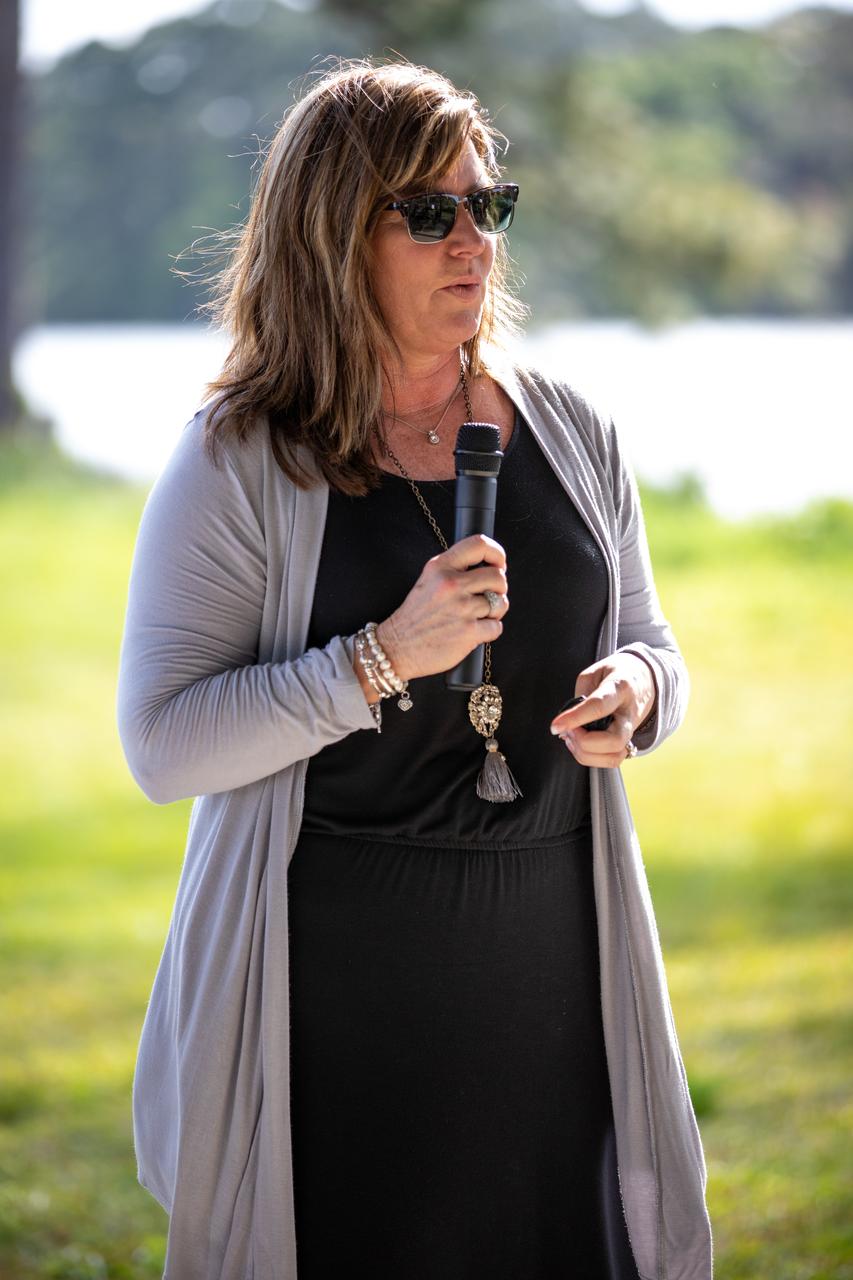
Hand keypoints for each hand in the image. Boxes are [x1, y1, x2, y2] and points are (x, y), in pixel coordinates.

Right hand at [377, 534, 508, 680]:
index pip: (479, 544)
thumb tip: (491, 567)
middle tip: (488, 597)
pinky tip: (474, 632)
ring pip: (500, 603)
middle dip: (499, 588)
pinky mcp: (468, 632)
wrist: (397, 647)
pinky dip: (489, 631)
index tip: (499, 564)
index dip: (497, 553)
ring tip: (478, 617)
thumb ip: (454, 569)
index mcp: (440, 567)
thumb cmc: (416, 616)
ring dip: (494, 612)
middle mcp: (451, 584)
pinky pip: (496, 627)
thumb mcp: (428, 580)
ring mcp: (461, 608)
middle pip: (498, 576)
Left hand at [549, 652, 655, 767]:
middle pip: (613, 741)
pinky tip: (580, 744)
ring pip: (614, 756)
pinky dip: (591, 758)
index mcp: (620, 688)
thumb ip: (581, 694)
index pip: (599, 706)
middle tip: (567, 730)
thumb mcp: (595, 671)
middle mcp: (629, 713)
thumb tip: (569, 721)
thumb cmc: (615, 674)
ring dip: (586, 754)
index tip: (555, 726)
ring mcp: (630, 730)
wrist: (643, 679)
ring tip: (571, 738)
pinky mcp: (627, 742)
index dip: (575, 718)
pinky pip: (611, 760)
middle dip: (584, 742)